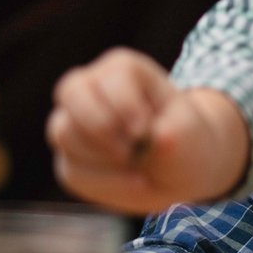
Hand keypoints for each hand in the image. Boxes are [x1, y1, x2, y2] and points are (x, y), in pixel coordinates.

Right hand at [46, 49, 250, 214]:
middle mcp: (91, 88)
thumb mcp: (189, 131)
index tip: (145, 131)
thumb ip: (176, 132)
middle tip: (130, 152)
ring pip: (64, 132)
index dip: (125, 106)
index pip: (109, 77)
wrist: (179, 170)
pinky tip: (132, 183)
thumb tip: (161, 138)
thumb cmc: (183, 138)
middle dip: (101, 128)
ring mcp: (75, 122)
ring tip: (138, 169)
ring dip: (103, 159)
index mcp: (123, 69)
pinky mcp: (71, 158)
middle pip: (71, 92)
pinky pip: (71, 170)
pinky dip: (104, 183)